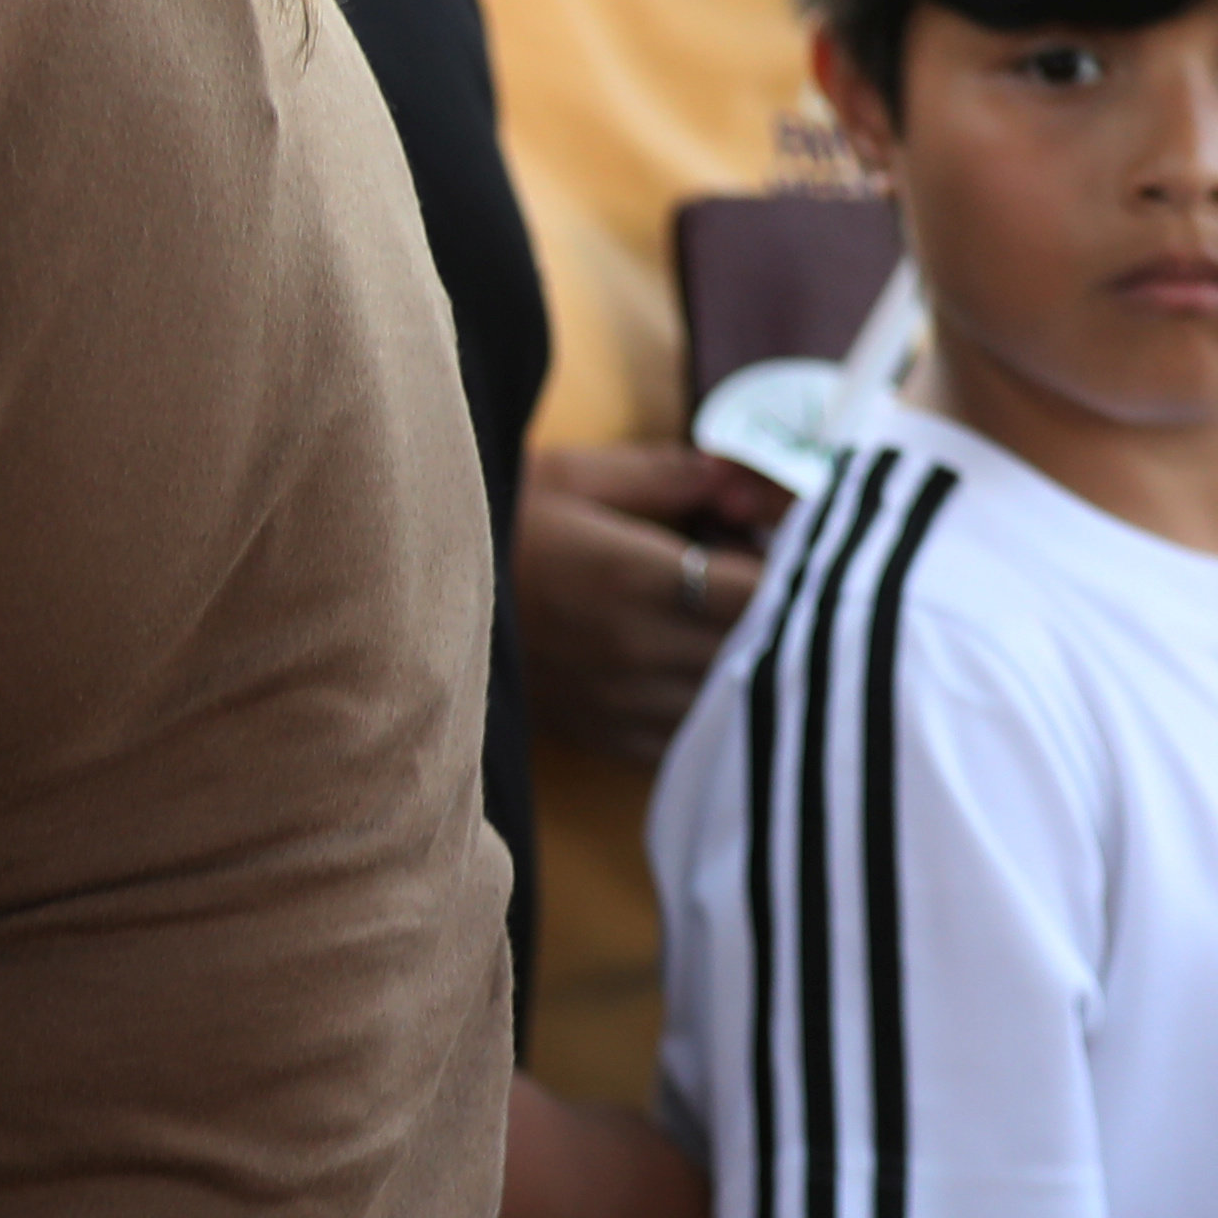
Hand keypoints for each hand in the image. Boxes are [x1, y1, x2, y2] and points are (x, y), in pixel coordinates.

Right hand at [514, 435, 794, 764]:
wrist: (398, 597)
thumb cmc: (494, 526)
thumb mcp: (572, 476)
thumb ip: (669, 474)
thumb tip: (745, 478)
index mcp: (632, 577)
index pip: (760, 589)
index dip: (805, 571)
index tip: (819, 548)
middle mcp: (632, 648)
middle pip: (759, 649)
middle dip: (798, 620)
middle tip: (814, 590)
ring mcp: (616, 700)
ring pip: (731, 703)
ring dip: (764, 674)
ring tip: (774, 641)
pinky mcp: (599, 733)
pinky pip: (686, 743)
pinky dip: (719, 720)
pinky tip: (726, 692)